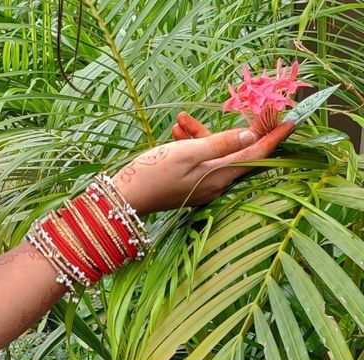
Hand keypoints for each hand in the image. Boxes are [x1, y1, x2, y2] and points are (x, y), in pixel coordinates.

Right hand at [113, 115, 292, 215]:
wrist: (123, 198)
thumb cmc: (154, 173)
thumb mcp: (189, 153)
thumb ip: (222, 143)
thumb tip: (251, 135)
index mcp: (219, 176)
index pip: (257, 154)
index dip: (274, 137)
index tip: (292, 121)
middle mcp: (215, 184)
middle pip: (239, 152)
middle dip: (237, 128)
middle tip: (247, 107)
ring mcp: (201, 186)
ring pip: (214, 152)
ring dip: (201, 133)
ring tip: (180, 121)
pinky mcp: (187, 185)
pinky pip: (198, 160)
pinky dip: (191, 144)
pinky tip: (176, 131)